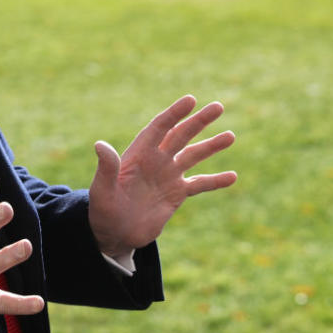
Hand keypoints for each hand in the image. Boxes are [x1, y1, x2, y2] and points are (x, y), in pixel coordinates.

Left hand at [88, 95, 236, 257]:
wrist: (114, 233)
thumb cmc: (102, 209)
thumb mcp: (102, 189)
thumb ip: (107, 168)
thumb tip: (100, 145)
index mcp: (138, 153)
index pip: (159, 128)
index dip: (174, 113)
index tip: (190, 100)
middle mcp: (156, 160)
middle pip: (180, 135)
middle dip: (198, 121)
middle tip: (218, 107)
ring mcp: (168, 175)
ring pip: (193, 155)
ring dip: (211, 146)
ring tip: (230, 136)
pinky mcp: (176, 194)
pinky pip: (200, 184)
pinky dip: (216, 181)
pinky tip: (233, 177)